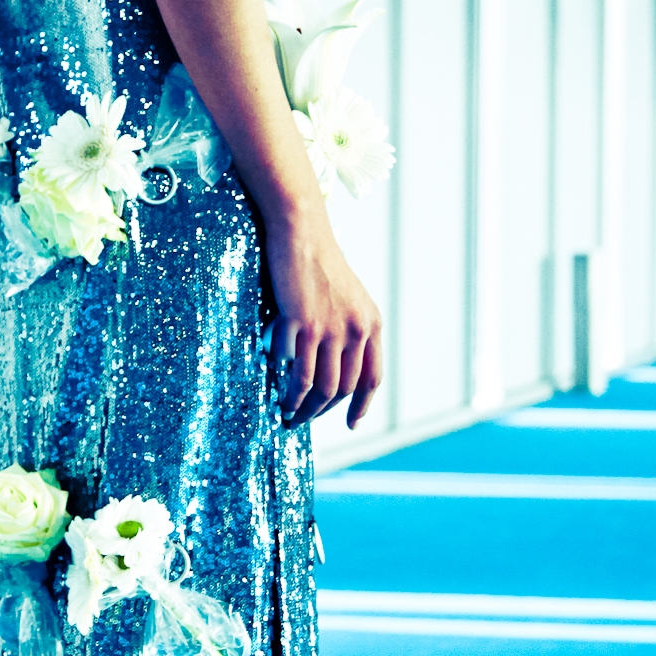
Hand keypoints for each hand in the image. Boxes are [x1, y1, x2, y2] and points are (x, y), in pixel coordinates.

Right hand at [262, 202, 382, 429]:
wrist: (301, 232)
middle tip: (303, 420)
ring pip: (322, 387)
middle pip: (344, 388)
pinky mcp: (302, 324)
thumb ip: (348, 329)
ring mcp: (330, 328)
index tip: (351, 423)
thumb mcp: (347, 297)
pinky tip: (282, 401)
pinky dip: (291, 395)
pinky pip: (298, 374)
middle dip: (323, 412)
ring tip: (290, 417)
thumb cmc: (317, 261)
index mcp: (371, 324)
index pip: (373, 377)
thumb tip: (335, 364)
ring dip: (305, 410)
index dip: (362, 405)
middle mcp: (356, 329)